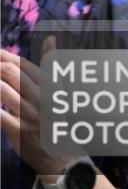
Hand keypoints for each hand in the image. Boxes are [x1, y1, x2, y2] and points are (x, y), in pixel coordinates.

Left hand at [1, 43, 74, 179]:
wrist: (60, 150)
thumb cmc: (55, 115)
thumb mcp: (58, 88)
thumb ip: (50, 63)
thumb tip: (51, 38)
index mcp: (49, 83)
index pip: (22, 63)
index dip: (2, 56)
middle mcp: (41, 95)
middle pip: (10, 72)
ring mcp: (29, 112)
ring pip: (1, 89)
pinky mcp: (18, 129)